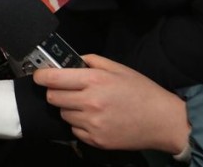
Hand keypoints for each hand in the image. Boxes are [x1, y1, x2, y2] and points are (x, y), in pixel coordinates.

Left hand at [34, 54, 189, 153]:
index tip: (40, 76)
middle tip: (67, 89)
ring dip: (68, 108)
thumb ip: (91, 61)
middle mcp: (90, 103)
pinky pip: (74, 130)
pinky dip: (79, 123)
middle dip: (56, 91)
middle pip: (52, 98)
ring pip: (63, 114)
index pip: (52, 78)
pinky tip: (94, 118)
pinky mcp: (96, 140)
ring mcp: (92, 124)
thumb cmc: (142, 92)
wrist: (163, 120)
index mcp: (94, 81)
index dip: (41, 76)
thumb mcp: (117, 68)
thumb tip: (71, 61)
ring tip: (87, 104)